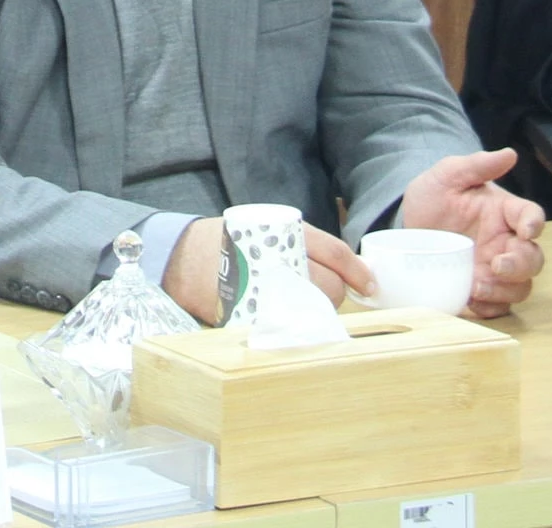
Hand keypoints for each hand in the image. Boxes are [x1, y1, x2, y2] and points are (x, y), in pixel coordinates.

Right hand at [159, 217, 372, 321]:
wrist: (180, 256)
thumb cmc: (225, 241)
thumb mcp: (261, 227)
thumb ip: (295, 243)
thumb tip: (338, 270)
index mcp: (285, 231)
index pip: (334, 253)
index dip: (357, 271)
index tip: (370, 284)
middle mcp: (280, 257)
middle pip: (329, 284)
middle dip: (336, 293)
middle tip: (329, 295)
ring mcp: (267, 285)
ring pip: (312, 306)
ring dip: (317, 310)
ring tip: (307, 307)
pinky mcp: (252, 311)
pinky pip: (287, 322)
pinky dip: (295, 324)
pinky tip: (293, 322)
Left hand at [398, 149, 547, 317]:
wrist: (406, 226)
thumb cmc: (433, 196)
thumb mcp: (448, 175)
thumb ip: (476, 164)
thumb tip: (509, 154)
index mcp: (505, 212)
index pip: (532, 216)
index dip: (535, 224)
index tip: (526, 230)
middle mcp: (506, 242)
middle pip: (533, 259)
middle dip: (521, 265)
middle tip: (497, 265)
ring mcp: (494, 269)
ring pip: (520, 287)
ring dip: (505, 290)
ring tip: (478, 286)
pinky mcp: (480, 290)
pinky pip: (497, 307)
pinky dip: (490, 308)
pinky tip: (471, 301)